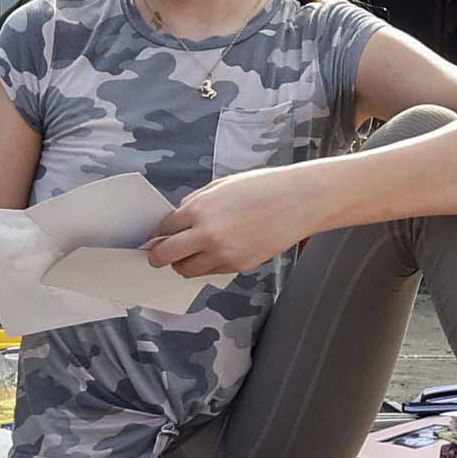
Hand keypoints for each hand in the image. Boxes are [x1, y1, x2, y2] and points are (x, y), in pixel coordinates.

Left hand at [144, 165, 324, 280]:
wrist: (299, 201)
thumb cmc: (262, 187)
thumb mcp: (221, 186)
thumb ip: (195, 203)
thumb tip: (177, 219)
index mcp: (199, 210)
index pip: (163, 229)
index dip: (158, 233)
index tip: (157, 236)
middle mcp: (207, 236)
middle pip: (166, 256)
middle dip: (158, 255)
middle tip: (158, 254)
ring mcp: (222, 254)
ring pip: (186, 270)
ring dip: (182, 263)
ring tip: (189, 254)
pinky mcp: (238, 266)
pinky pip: (210, 272)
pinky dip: (206, 265)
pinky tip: (214, 252)